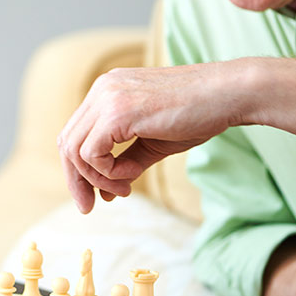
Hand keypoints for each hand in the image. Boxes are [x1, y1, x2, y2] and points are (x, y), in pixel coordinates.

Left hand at [57, 62, 249, 212]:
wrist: (229, 93)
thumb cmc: (198, 114)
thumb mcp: (152, 141)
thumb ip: (126, 160)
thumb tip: (105, 191)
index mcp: (106, 90)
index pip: (75, 133)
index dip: (79, 168)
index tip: (96, 194)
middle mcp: (101, 89)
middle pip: (66, 142)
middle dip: (76, 179)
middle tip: (90, 205)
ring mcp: (107, 97)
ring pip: (74, 150)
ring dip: (97, 178)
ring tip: (125, 188)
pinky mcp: (117, 112)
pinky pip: (91, 153)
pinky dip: (106, 172)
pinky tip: (131, 175)